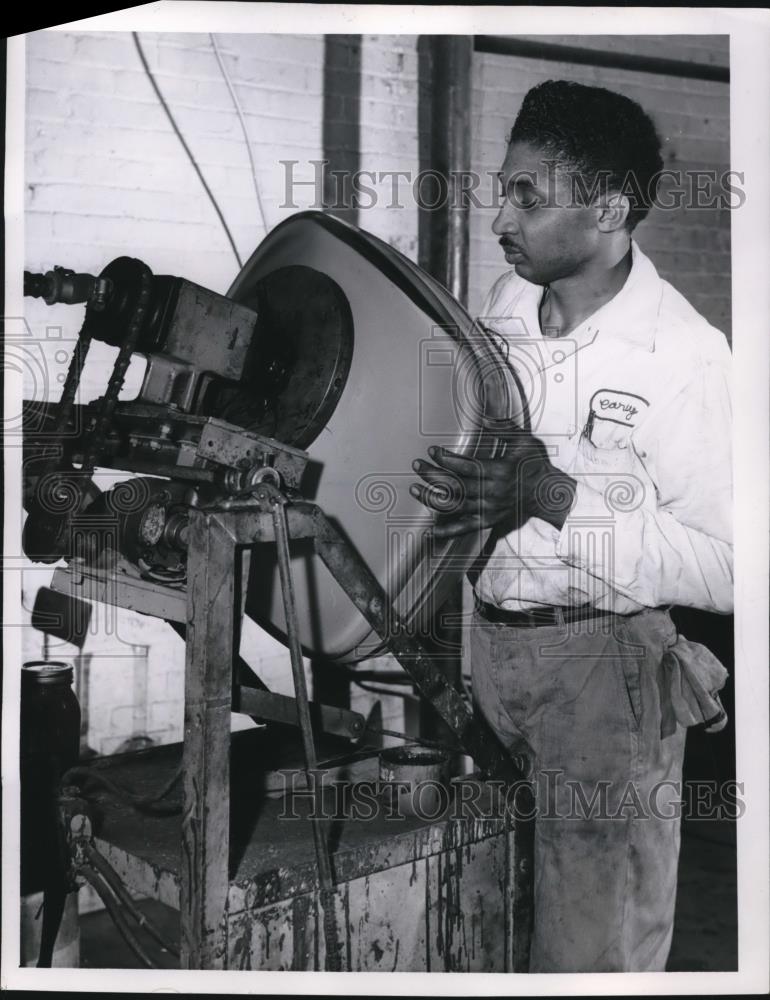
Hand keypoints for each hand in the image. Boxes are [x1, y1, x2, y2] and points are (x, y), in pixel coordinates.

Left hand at [410, 431, 576, 538]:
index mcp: (499, 472)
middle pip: (455, 485)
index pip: (466, 466)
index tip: (432, 451)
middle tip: (417, 465)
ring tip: (415, 489)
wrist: (546, 494)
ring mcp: (488, 509)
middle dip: (432, 475)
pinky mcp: (487, 521)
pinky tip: (431, 531)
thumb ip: (503, 429)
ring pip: (455, 506)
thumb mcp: (525, 442)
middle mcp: (491, 492)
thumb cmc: (535, 465)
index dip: (447, 459)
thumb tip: (484, 418)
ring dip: (432, 498)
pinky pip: (465, 528)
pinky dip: (447, 531)